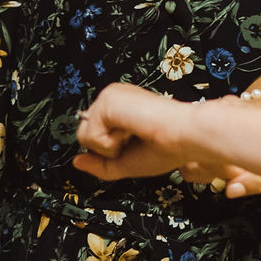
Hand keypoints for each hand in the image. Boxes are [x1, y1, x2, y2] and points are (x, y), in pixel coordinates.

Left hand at [70, 82, 197, 182]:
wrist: (184, 138)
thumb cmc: (165, 148)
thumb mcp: (126, 163)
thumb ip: (99, 164)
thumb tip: (76, 161)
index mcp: (120, 107)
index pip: (94, 134)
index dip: (111, 149)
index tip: (136, 143)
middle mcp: (113, 97)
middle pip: (86, 135)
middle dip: (109, 148)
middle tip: (135, 140)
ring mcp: (109, 97)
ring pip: (85, 136)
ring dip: (110, 147)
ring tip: (133, 135)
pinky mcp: (106, 100)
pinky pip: (90, 136)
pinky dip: (110, 144)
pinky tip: (131, 131)